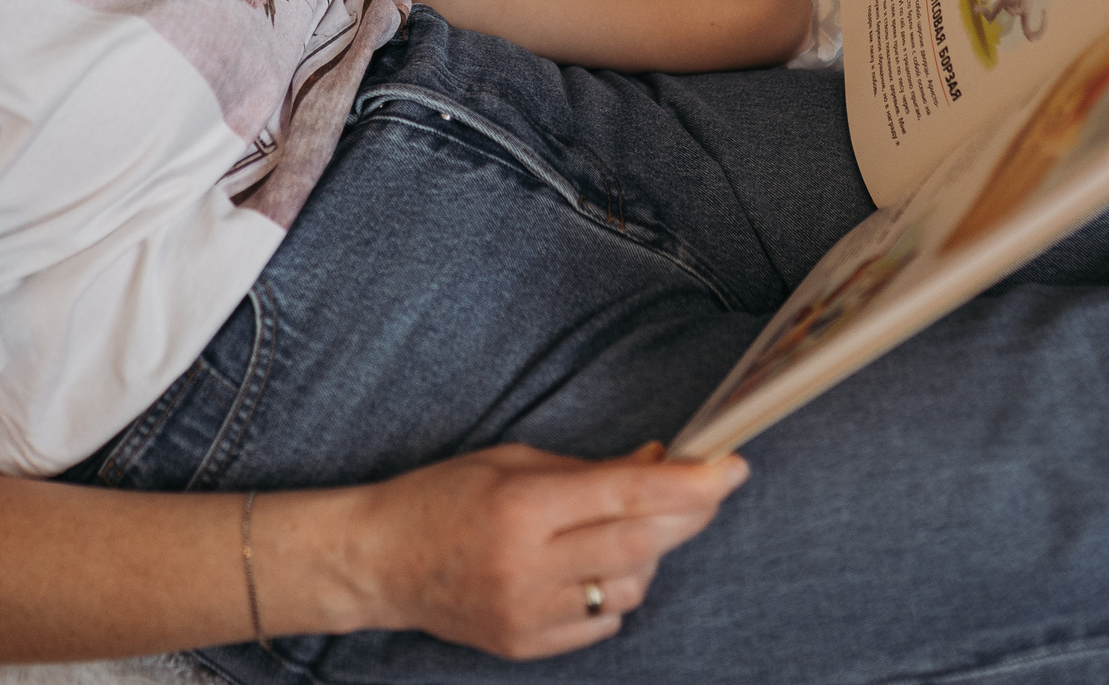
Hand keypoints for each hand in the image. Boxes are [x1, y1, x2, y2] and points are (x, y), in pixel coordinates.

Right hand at [351, 444, 747, 657]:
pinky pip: (603, 623)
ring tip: (627, 528)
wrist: (379, 561)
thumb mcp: (513, 462)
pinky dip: (615, 592)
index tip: (730, 466)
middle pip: (641, 544)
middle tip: (713, 490)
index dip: (689, 482)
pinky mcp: (526, 645)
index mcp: (522, 506)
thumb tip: (661, 465)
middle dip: (691, 515)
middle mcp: (528, 565)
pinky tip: (596, 566)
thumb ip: (590, 470)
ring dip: (649, 554)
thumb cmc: (442, 497)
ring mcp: (528, 613)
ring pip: (629, 589)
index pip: (628, 494)